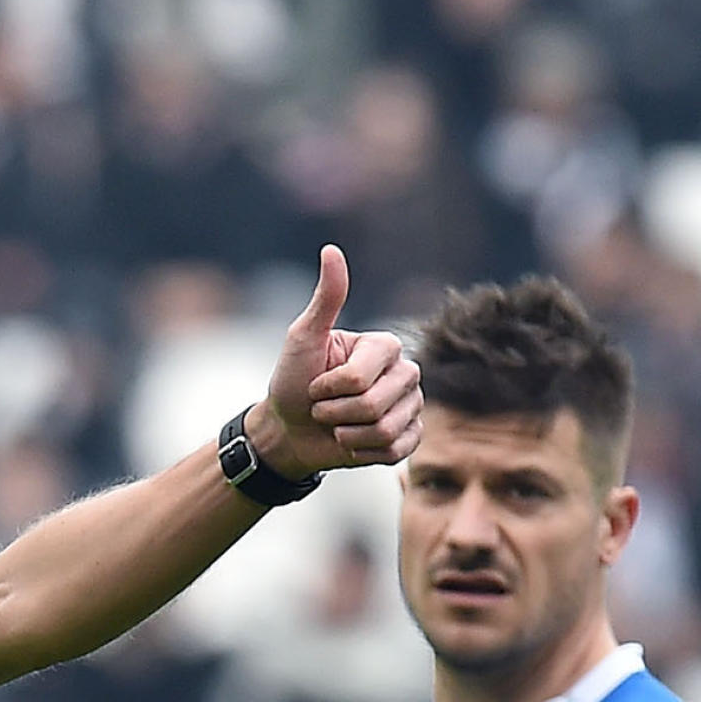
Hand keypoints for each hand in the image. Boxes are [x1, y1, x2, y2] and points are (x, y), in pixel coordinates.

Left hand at [249, 245, 422, 481]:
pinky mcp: (410, 437)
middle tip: (323, 407)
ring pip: (384, 430)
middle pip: (375, 405)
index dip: (329, 388)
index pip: (361, 378)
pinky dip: (362, 452)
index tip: (316, 384)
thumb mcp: (303, 338)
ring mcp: (412, 406)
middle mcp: (406, 373)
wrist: (288, 430)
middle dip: (335, 413)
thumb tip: (331, 249)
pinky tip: (352, 442)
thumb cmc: (292, 381)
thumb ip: (326, 298)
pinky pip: (396, 450)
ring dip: (345, 435)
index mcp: (386, 346)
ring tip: (336, 425)